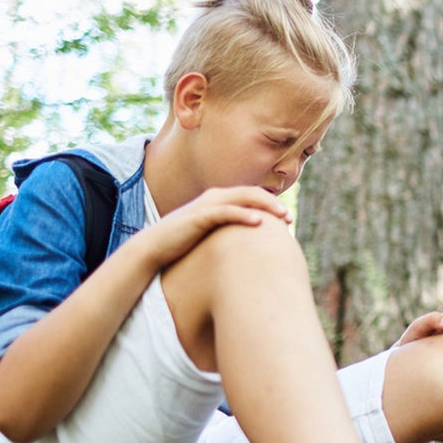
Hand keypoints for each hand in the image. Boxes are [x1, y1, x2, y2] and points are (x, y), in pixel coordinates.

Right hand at [138, 186, 290, 268]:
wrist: (153, 248)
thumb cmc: (183, 244)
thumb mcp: (211, 236)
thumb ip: (228, 234)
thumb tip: (249, 247)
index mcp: (219, 200)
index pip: (251, 196)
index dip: (271, 204)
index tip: (288, 219)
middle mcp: (215, 198)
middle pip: (252, 194)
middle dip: (273, 204)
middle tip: (290, 218)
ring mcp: (207, 205)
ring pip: (243, 199)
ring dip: (266, 206)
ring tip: (283, 216)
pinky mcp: (199, 216)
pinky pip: (226, 212)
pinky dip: (244, 214)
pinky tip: (259, 222)